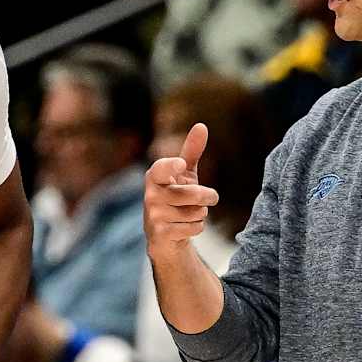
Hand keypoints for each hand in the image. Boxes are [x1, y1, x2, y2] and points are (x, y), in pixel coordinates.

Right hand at [144, 124, 218, 257]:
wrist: (164, 235)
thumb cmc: (176, 197)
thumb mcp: (184, 174)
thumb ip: (191, 151)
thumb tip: (201, 125)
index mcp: (155, 177)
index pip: (160, 169)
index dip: (171, 166)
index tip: (181, 164)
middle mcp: (150, 195)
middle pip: (193, 194)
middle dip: (208, 196)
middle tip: (210, 197)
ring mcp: (154, 215)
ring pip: (196, 212)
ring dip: (200, 214)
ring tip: (189, 214)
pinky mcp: (160, 233)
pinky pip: (194, 227)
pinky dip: (197, 228)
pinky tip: (185, 228)